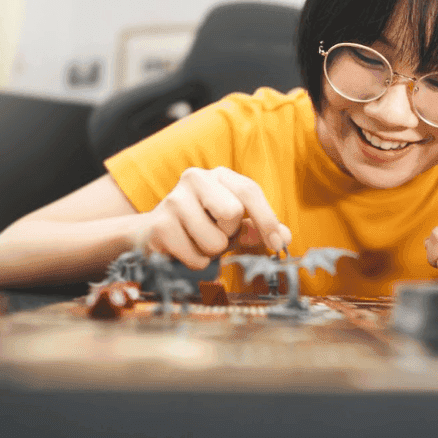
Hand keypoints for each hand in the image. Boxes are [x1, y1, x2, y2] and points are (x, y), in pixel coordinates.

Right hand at [142, 167, 290, 268]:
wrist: (152, 235)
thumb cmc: (200, 227)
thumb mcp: (232, 225)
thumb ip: (258, 228)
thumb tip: (285, 237)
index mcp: (218, 175)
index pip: (249, 191)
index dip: (267, 219)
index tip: (279, 245)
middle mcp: (195, 178)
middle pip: (233, 212)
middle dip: (229, 234)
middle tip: (216, 234)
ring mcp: (174, 200)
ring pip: (214, 240)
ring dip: (211, 252)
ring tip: (198, 242)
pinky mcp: (159, 225)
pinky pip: (196, 257)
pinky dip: (196, 262)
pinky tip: (184, 250)